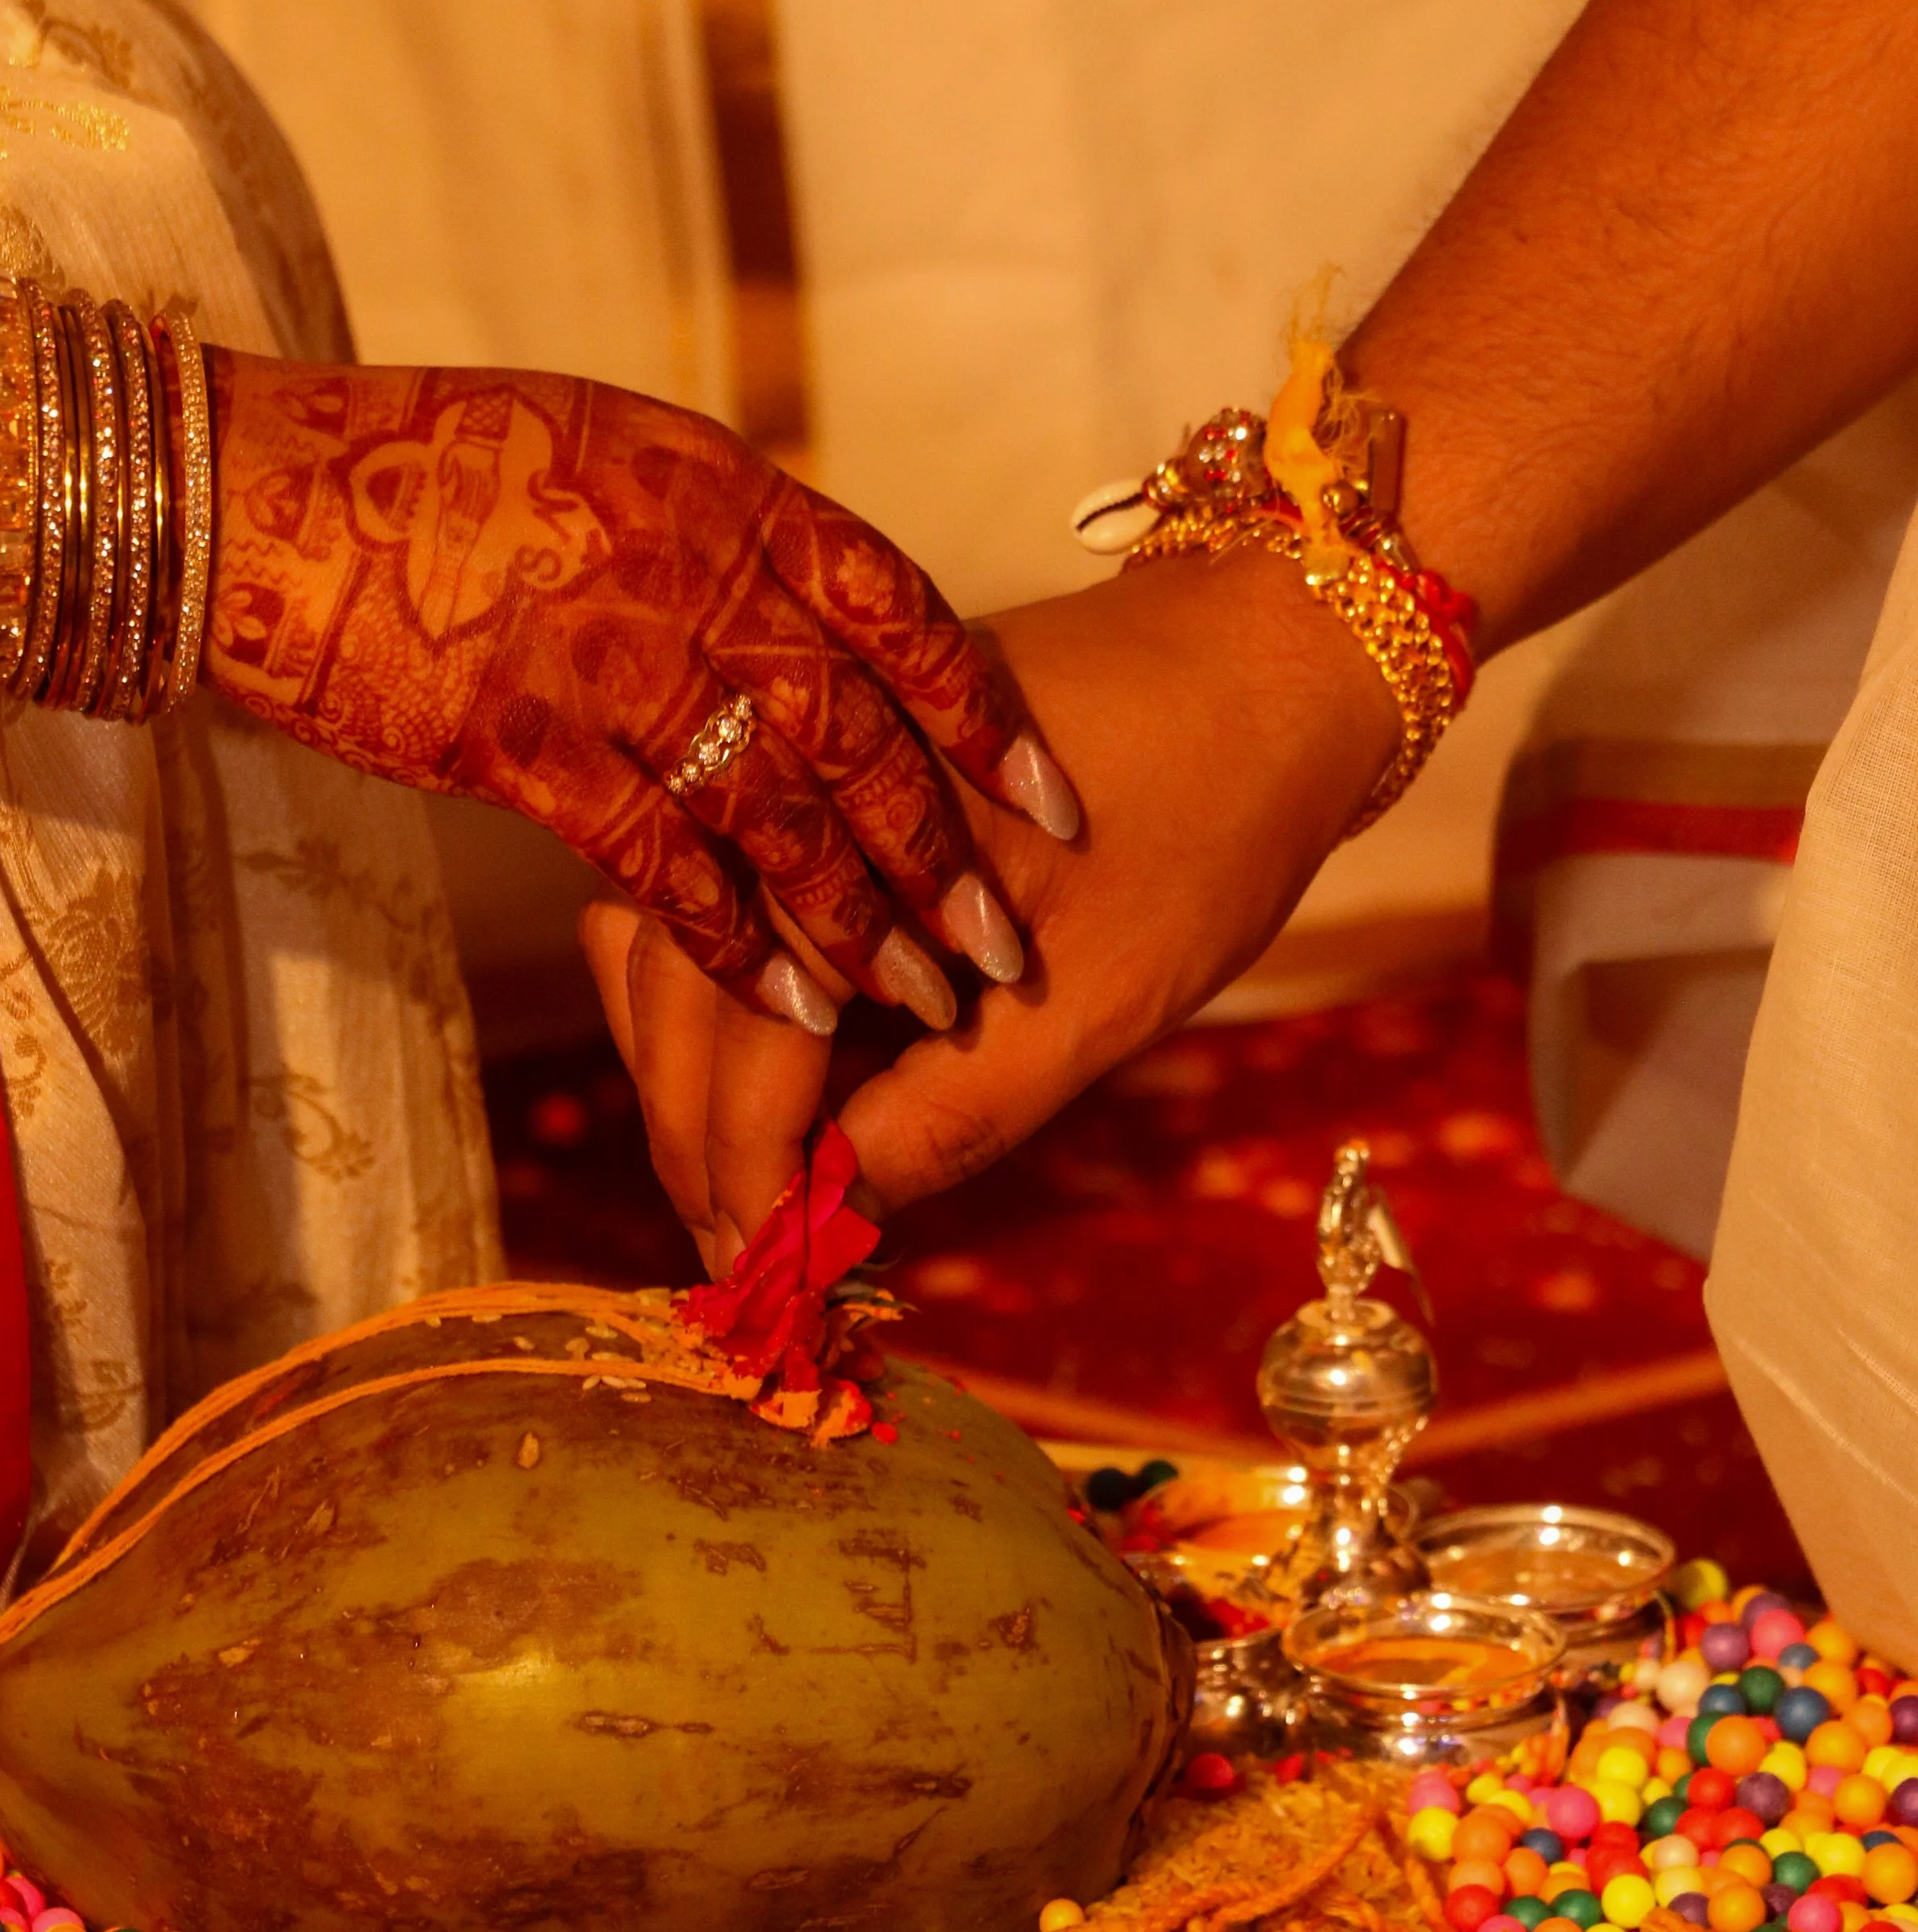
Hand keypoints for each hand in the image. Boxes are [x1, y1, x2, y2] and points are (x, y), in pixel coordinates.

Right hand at [200, 356, 1076, 1030]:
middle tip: (1001, 944)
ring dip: (854, 918)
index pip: (897, 610)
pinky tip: (787, 1009)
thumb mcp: (615, 457)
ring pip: (773, 807)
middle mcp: (686, 569)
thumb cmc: (440, 470)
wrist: (258, 493)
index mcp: (722, 491)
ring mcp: (604, 657)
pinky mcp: (518, 742)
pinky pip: (655, 860)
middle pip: (856, 729)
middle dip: (939, 849)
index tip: (1051, 799)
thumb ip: (725, 536)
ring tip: (920, 999)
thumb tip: (820, 613)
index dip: (980, 715)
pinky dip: (728, 941)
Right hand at [583, 543, 1397, 1260]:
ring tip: (734, 1182)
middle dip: (696, 1140)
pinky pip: (715, 886)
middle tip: (736, 1257)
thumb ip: (950, 1116)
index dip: (745, 1180)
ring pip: (662, 938)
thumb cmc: (1210, 827)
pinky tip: (746, 1066)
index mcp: (848, 842)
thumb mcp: (1095, 1005)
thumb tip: (827, 1220)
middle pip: (674, 995)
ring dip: (682, 1068)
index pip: (744, 1046)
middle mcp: (784, 784)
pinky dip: (706, 988)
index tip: (759, 1280)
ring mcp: (787, 764)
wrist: (1269, 651)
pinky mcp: (810, 764)